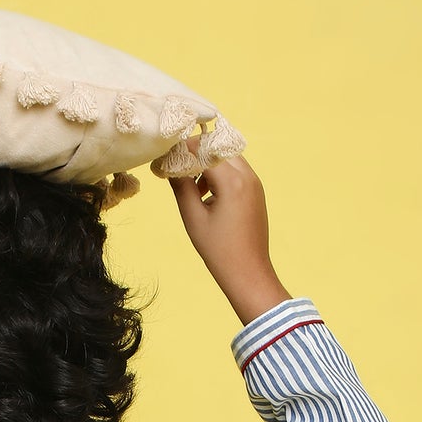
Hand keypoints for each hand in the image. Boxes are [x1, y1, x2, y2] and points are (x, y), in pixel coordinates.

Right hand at [169, 155, 291, 324]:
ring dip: (208, 163)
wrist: (249, 273)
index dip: (182, 150)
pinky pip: (236, 170)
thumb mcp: (194, 219)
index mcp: (232, 181)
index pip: (204, 149)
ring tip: (193, 187)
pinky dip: (220, 173)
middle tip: (177, 168)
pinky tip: (207, 194)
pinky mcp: (256, 191)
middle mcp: (248, 176)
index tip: (165, 159)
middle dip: (196, 153)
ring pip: (227, 157)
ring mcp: (255, 182)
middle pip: (217, 147)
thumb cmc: (220, 252)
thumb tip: (170, 165)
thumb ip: (182, 187)